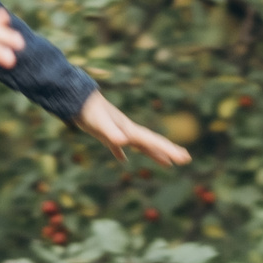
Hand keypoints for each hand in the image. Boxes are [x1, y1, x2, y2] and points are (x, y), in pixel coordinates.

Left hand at [74, 92, 190, 166]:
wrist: (76, 99)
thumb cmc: (89, 111)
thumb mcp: (101, 124)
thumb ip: (112, 133)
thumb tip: (123, 143)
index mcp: (130, 130)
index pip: (153, 142)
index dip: (169, 150)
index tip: (184, 158)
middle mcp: (128, 130)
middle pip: (152, 143)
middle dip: (169, 151)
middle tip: (186, 159)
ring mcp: (118, 132)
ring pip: (140, 145)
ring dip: (154, 154)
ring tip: (167, 164)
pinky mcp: (106, 134)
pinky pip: (119, 146)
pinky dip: (122, 153)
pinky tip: (123, 159)